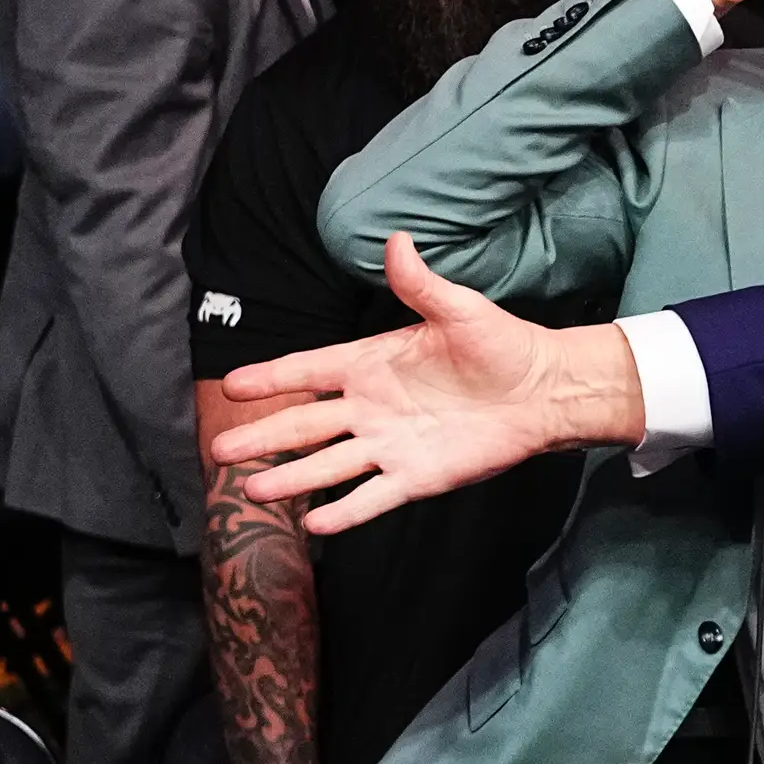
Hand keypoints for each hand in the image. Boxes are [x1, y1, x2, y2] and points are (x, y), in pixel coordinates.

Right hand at [215, 236, 647, 531]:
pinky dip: (346, 510)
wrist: (542, 391)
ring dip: (292, 479)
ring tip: (252, 491)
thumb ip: (420, 284)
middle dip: (263, 437)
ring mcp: (390, 444)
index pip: (309, 370)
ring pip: (329, 465)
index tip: (233, 385)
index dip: (271, 377)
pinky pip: (373, 496)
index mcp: (371, 363)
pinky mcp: (417, 476)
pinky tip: (314, 523)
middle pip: (305, 425)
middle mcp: (371, 407)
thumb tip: (397, 240)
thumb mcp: (458, 309)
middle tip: (220, 452)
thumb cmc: (501, 344)